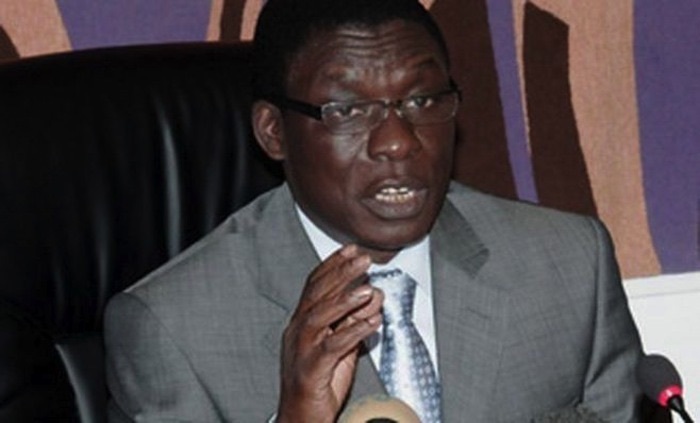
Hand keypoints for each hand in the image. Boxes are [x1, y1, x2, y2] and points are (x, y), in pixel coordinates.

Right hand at [276, 245, 383, 422]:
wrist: (300, 416)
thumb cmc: (319, 381)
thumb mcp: (341, 345)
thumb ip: (355, 320)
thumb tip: (374, 294)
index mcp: (302, 321)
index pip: (315, 285)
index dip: (333, 265)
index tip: (351, 249)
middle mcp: (298, 331)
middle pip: (318, 295)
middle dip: (341, 273)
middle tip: (362, 258)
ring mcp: (302, 349)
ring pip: (320, 317)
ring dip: (345, 300)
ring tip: (368, 289)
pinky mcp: (311, 369)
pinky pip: (333, 347)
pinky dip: (353, 332)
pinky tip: (372, 322)